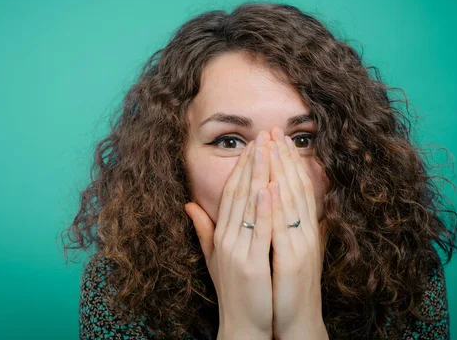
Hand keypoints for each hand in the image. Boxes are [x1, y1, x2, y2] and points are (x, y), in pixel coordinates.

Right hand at [185, 132, 272, 337]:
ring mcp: (237, 250)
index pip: (231, 193)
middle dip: (251, 162)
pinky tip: (268, 186)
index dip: (242, 167)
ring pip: (248, 205)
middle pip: (239, 192)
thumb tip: (188, 205)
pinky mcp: (250, 264)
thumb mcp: (215, 257)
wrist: (241, 326)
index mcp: (222, 234)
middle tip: (262, 136)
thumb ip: (203, 229)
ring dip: (258, 174)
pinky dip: (262, 208)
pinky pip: (257, 231)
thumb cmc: (234, 291)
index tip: (254, 145)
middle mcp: (226, 238)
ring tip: (267, 149)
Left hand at [267, 126, 328, 338]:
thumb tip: (275, 205)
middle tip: (274, 130)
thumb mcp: (283, 249)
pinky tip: (272, 185)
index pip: (295, 187)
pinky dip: (279, 205)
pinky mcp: (295, 259)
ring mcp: (301, 243)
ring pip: (292, 200)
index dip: (286, 161)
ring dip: (282, 171)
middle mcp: (305, 230)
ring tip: (272, 146)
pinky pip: (285, 227)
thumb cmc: (286, 284)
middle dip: (284, 157)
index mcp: (301, 227)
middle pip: (295, 186)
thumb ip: (279, 226)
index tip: (275, 138)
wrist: (294, 318)